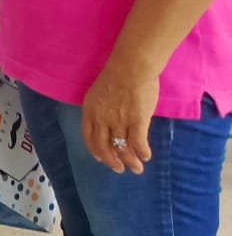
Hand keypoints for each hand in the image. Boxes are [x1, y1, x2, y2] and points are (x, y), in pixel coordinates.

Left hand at [81, 57, 157, 174]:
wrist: (132, 66)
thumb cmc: (118, 75)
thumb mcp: (99, 93)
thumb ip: (101, 108)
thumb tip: (109, 122)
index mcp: (90, 111)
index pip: (89, 137)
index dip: (96, 150)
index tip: (101, 159)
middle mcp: (101, 118)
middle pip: (104, 147)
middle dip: (112, 161)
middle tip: (119, 169)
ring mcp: (119, 120)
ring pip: (122, 147)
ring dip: (130, 161)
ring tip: (137, 168)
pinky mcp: (137, 120)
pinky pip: (138, 143)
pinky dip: (142, 152)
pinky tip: (146, 156)